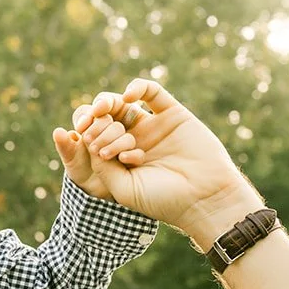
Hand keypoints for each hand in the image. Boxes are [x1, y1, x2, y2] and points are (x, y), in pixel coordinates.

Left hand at [58, 80, 261, 241]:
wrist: (203, 196)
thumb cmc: (163, 200)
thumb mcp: (124, 189)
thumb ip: (103, 167)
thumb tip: (87, 141)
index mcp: (121, 161)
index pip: (96, 140)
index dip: (87, 136)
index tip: (84, 141)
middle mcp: (136, 141)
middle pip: (107, 120)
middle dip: (95, 122)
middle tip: (90, 127)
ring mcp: (153, 127)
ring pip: (124, 105)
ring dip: (108, 102)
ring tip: (101, 109)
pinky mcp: (172, 114)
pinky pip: (152, 92)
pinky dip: (137, 88)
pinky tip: (127, 97)